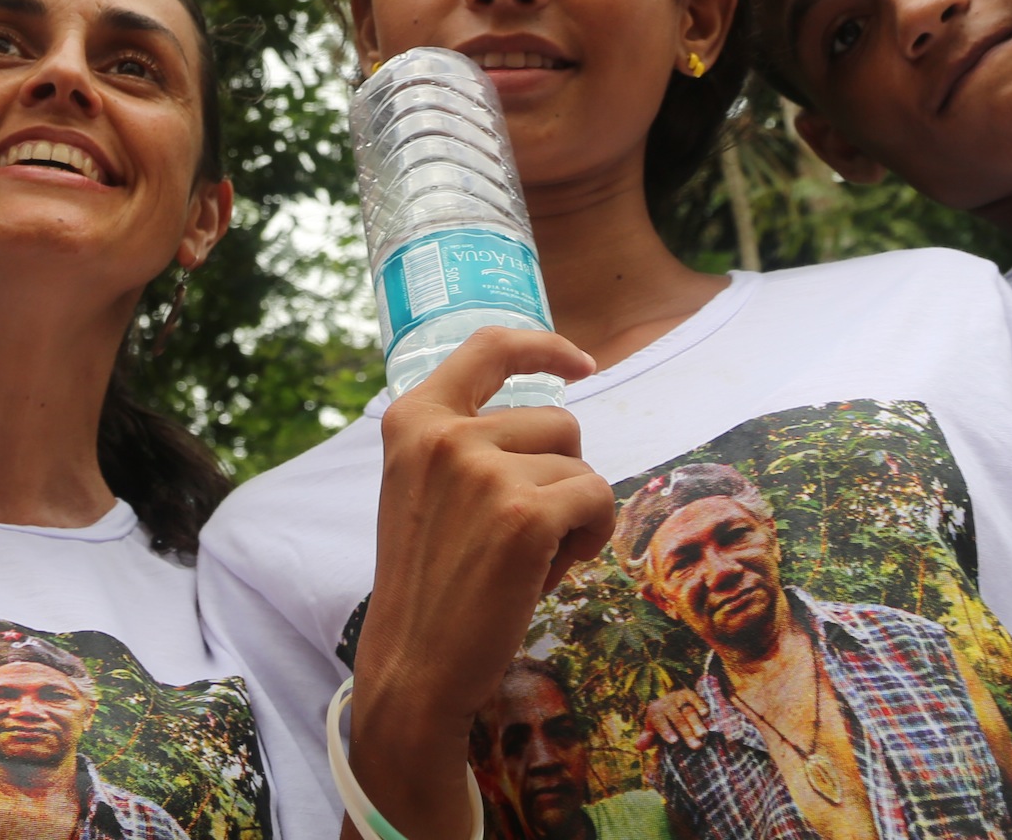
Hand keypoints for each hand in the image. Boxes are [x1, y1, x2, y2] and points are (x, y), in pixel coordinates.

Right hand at [348, 326, 610, 839]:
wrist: (415, 666)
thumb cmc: (431, 583)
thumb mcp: (424, 488)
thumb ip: (467, 443)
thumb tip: (554, 414)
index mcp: (412, 419)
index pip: (490, 345)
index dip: (543, 346)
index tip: (580, 363)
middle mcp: (445, 433)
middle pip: (559, 420)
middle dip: (559, 474)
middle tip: (516, 535)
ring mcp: (483, 470)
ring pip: (581, 465)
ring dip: (572, 511)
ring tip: (525, 558)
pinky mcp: (525, 514)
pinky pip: (598, 498)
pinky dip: (592, 535)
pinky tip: (551, 570)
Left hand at [637, 688, 708, 746]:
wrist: (669, 703)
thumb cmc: (662, 723)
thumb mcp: (653, 731)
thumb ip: (647, 739)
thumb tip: (639, 746)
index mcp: (655, 712)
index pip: (659, 721)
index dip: (666, 730)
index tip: (674, 741)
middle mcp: (666, 703)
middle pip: (676, 718)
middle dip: (686, 732)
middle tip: (695, 746)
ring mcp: (678, 698)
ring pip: (688, 710)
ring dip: (696, 723)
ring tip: (703, 735)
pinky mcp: (690, 694)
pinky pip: (696, 699)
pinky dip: (701, 705)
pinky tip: (705, 714)